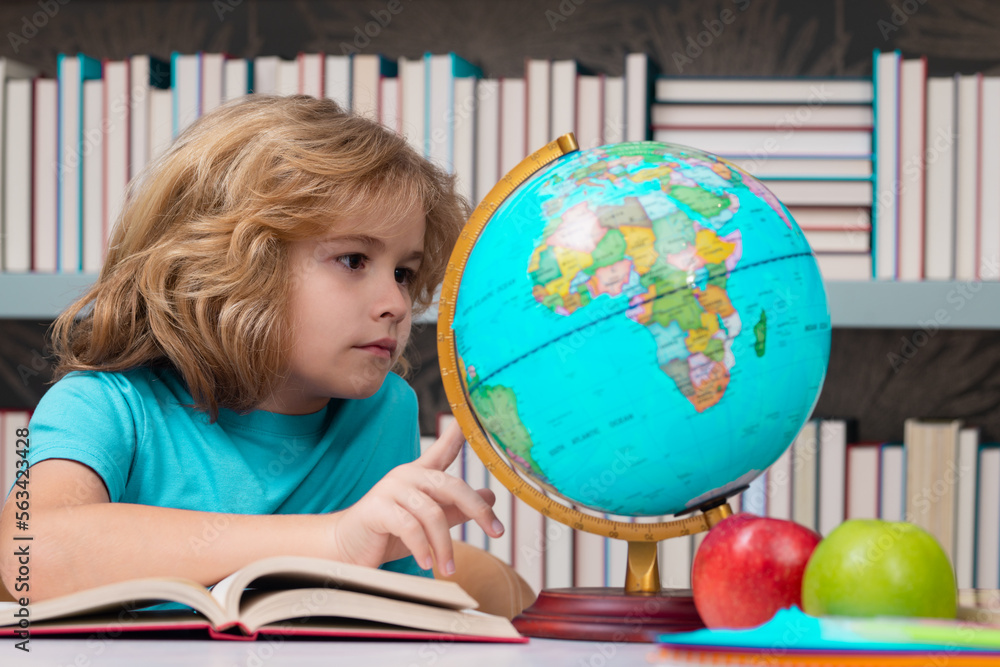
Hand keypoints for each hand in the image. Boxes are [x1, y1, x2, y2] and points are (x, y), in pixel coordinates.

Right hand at [328, 420, 503, 573]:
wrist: (345, 549)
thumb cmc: (388, 534)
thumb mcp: (429, 523)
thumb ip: (456, 509)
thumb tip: (490, 497)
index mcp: (419, 475)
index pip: (443, 450)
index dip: (458, 434)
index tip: (472, 419)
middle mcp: (406, 476)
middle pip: (452, 486)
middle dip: (477, 509)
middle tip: (496, 532)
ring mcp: (390, 490)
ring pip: (433, 514)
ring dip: (445, 545)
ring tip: (448, 568)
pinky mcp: (377, 509)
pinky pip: (410, 527)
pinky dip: (423, 548)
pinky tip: (427, 564)